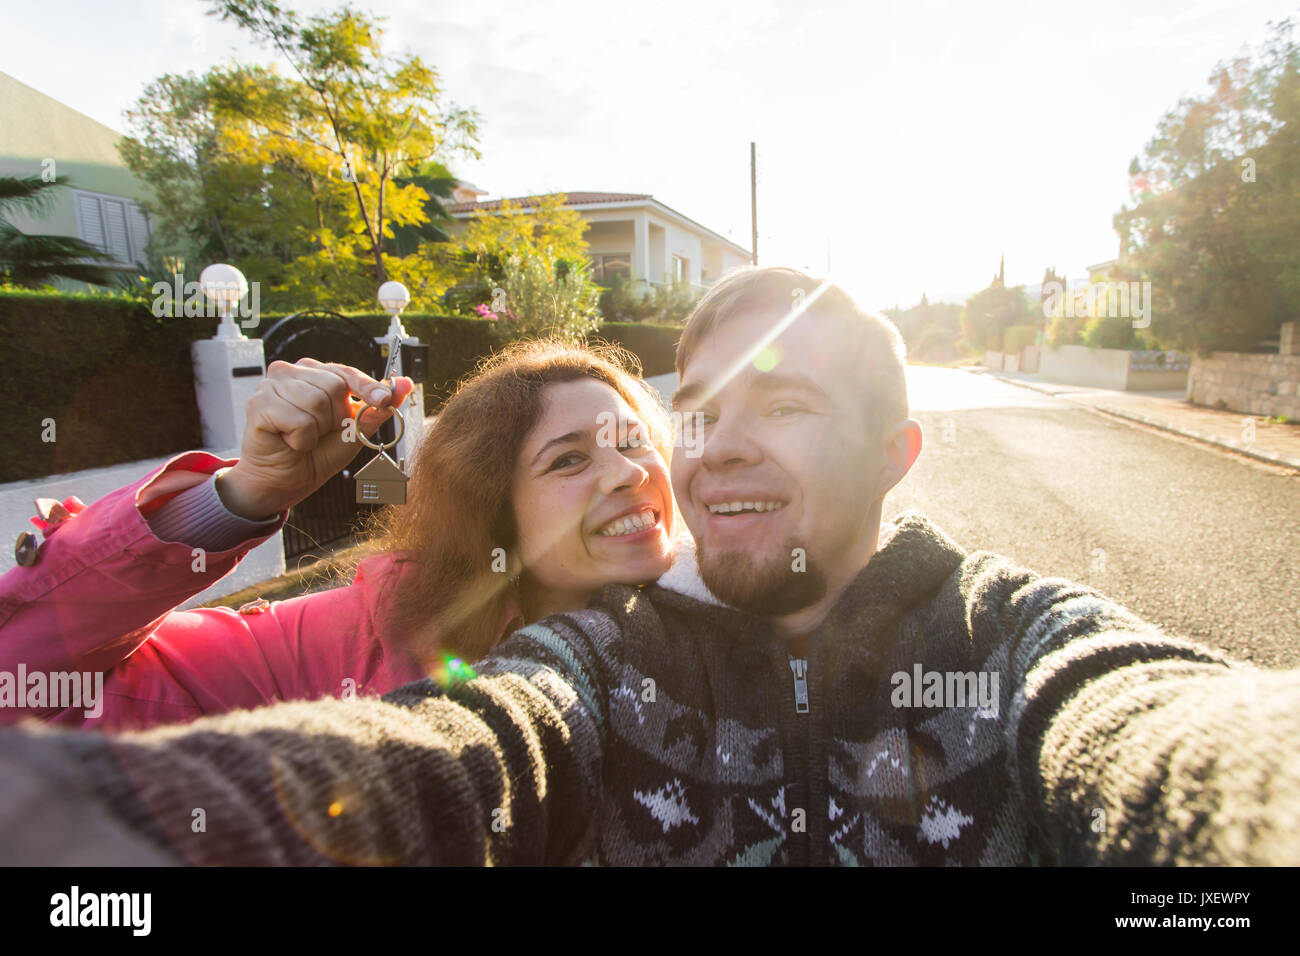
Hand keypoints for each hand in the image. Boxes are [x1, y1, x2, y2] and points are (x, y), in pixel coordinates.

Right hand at [216, 359, 414, 519]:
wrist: (283, 481)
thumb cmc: (315, 454)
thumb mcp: (354, 432)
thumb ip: (376, 408)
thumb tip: (405, 384)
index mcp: (316, 374)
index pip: (347, 373)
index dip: (367, 386)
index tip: (384, 398)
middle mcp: (292, 371)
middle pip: (333, 387)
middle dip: (333, 418)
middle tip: (317, 432)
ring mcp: (273, 385)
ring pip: (316, 403)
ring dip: (315, 431)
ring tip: (301, 437)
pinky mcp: (259, 403)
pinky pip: (298, 420)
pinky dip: (300, 439)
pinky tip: (288, 441)